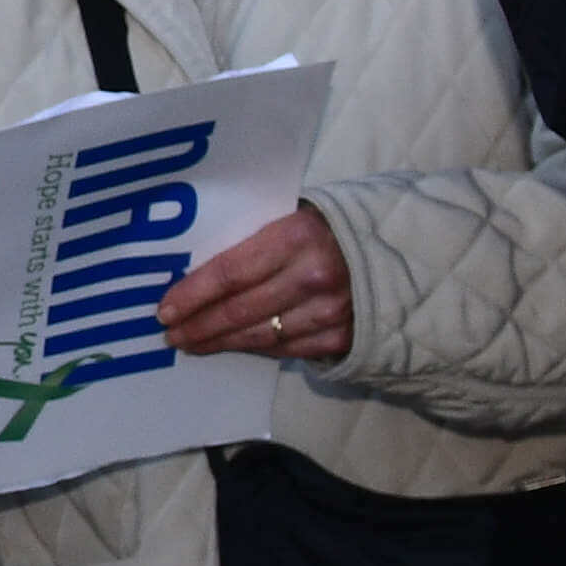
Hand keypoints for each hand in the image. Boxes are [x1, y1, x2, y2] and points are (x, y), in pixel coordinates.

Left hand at [161, 207, 352, 366]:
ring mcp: (331, 312)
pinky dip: (256, 349)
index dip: (192, 295)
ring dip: (221, 342)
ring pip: (260, 335)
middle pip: (240, 310)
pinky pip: (286, 349)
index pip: (230, 272)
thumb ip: (257, 237)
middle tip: (171, 335)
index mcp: (297, 236)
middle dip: (199, 325)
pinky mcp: (342, 338)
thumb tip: (197, 265)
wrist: (401, 250)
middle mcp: (314, 276)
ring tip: (192, 344)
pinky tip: (234, 346)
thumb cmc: (333, 227)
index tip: (164, 309)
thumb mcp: (297, 215)